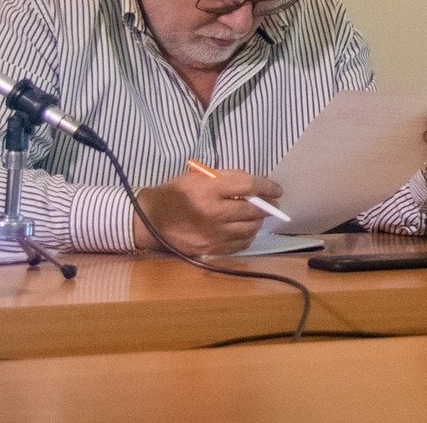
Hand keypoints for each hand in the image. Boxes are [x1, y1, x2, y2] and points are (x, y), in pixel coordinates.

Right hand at [135, 164, 281, 254]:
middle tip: (272, 204)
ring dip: (258, 222)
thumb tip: (254, 185)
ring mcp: (211, 234)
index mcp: (209, 190)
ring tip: (259, 217)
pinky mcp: (209, 249)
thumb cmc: (175, 194)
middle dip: (267, 207)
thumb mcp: (198, 176)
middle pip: (253, 210)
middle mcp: (213, 214)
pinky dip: (247, 237)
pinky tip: (245, 230)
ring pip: (249, 229)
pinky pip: (238, 245)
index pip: (249, 186)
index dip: (268, 187)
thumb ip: (227, 178)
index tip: (277, 189)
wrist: (148, 221)